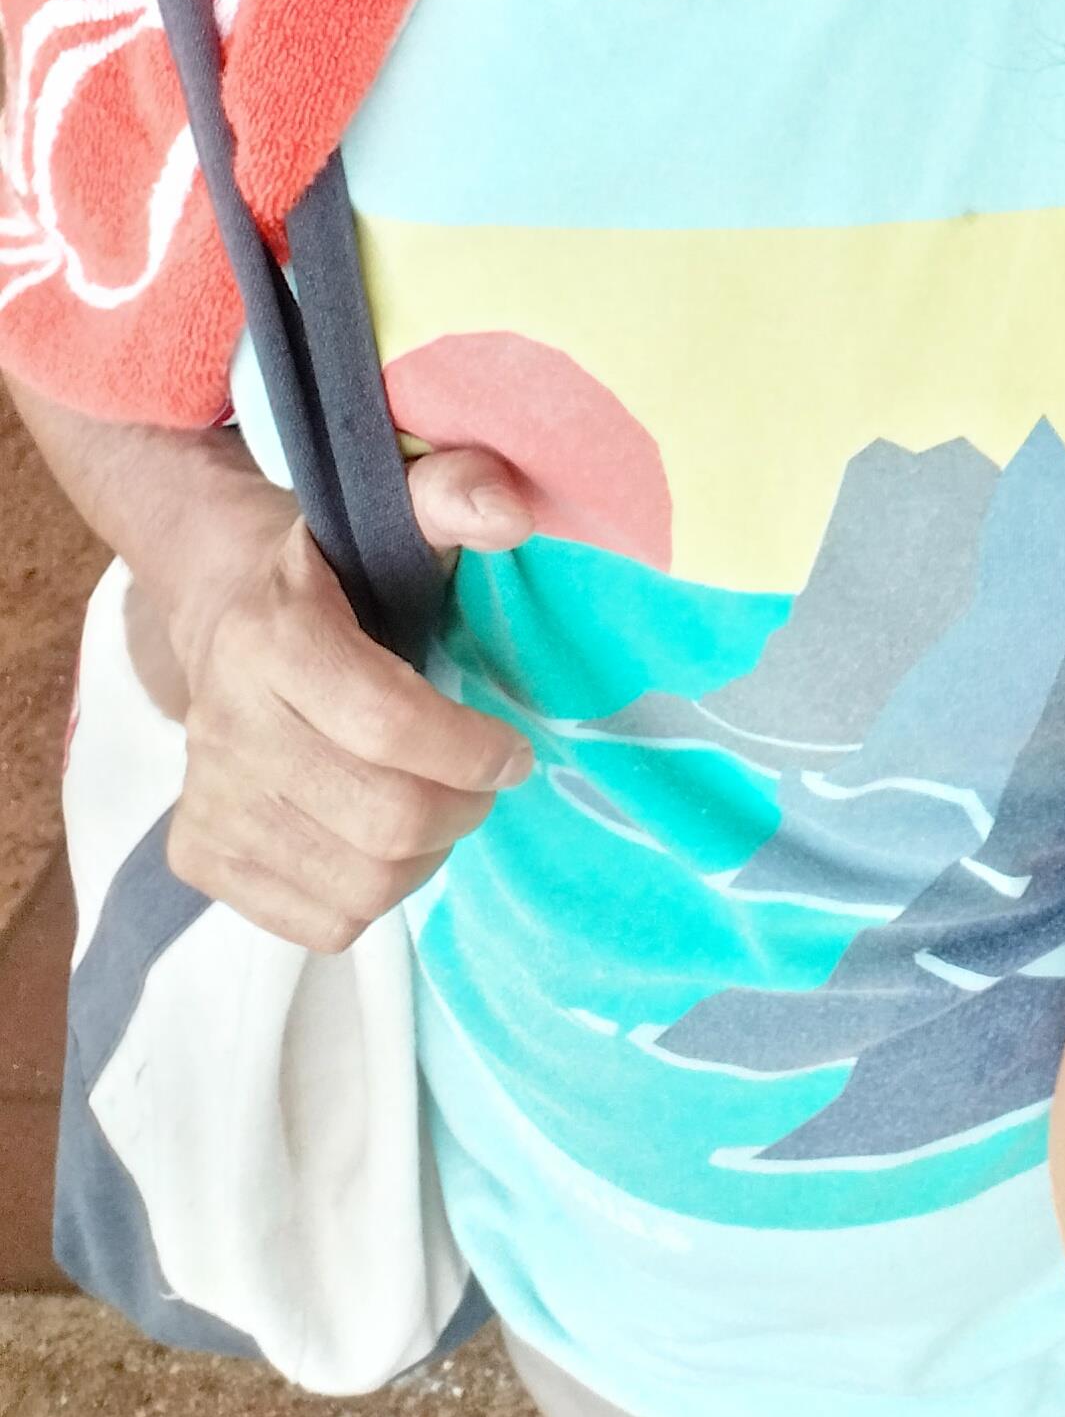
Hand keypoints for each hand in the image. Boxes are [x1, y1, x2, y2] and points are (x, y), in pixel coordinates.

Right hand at [165, 447, 536, 953]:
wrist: (221, 608)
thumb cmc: (336, 570)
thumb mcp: (390, 513)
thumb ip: (453, 495)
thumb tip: (512, 514)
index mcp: (270, 638)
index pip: (386, 723)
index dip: (471, 748)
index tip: (512, 748)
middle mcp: (223, 725)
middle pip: (383, 818)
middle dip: (463, 807)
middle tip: (485, 781)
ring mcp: (206, 800)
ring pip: (361, 884)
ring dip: (428, 855)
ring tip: (437, 806)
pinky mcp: (199, 856)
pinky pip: (321, 921)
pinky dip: (375, 894)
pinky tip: (377, 837)